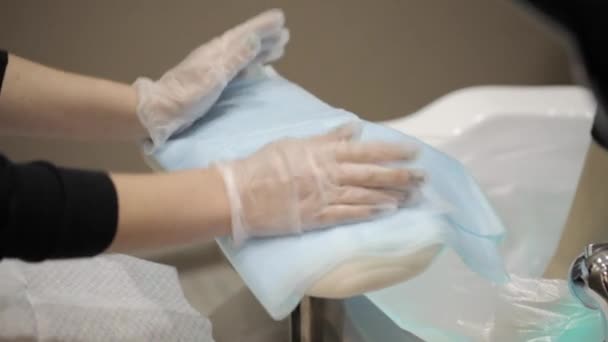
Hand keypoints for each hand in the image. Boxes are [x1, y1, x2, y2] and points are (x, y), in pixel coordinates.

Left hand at [134, 9, 288, 149]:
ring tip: (279, 47)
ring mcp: (215, 67)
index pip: (245, 34)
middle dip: (265, 37)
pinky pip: (240, 67)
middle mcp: (217, 56)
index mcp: (218, 52)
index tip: (280, 18)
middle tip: (285, 33)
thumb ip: (235, 58)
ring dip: (261, 50)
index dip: (262, 26)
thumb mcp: (214, 76)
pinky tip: (258, 67)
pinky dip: (252, 64)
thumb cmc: (188, 96)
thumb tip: (255, 38)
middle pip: (246, 42)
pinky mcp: (213, 80)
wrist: (163, 110)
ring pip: (244, 54)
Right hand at [216, 123, 425, 243]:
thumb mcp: (296, 143)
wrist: (242, 192)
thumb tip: (353, 129)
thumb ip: (327, 138)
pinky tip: (387, 211)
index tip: (414, 152)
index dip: (392, 151)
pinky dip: (370, 212)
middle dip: (401, 175)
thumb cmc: (266, 164)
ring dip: (391, 195)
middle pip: (373, 174)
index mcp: (325, 153)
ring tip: (412, 196)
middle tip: (423, 178)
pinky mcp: (318, 217)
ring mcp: (325, 196)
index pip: (367, 150)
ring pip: (366, 195)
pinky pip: (349, 214)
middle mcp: (330, 173)